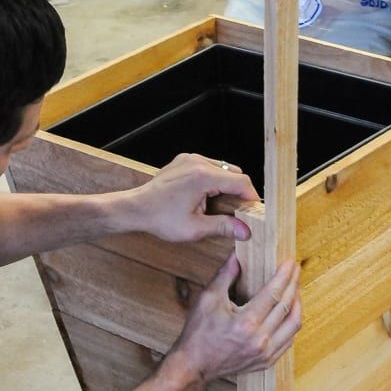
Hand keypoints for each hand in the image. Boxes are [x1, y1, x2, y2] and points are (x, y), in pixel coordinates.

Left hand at [128, 153, 259, 243]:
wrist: (136, 208)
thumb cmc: (160, 218)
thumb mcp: (194, 228)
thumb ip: (223, 227)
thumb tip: (245, 231)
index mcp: (203, 177)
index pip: (240, 182)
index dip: (251, 197)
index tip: (255, 210)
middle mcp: (198, 162)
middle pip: (234, 173)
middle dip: (239, 192)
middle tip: (239, 212)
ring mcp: (190, 159)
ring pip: (222, 169)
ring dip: (227, 186)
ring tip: (222, 205)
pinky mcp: (184, 160)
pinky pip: (209, 166)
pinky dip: (214, 180)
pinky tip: (208, 196)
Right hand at [171, 253, 301, 382]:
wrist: (194, 365)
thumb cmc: (198, 333)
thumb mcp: (208, 299)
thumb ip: (224, 276)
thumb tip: (237, 257)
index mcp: (246, 323)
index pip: (274, 293)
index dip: (284, 276)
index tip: (290, 263)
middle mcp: (259, 339)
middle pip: (287, 306)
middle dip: (294, 284)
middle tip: (296, 270)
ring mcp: (265, 353)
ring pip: (294, 325)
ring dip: (297, 304)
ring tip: (295, 289)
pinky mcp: (266, 361)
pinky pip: (289, 340)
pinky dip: (292, 324)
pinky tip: (289, 312)